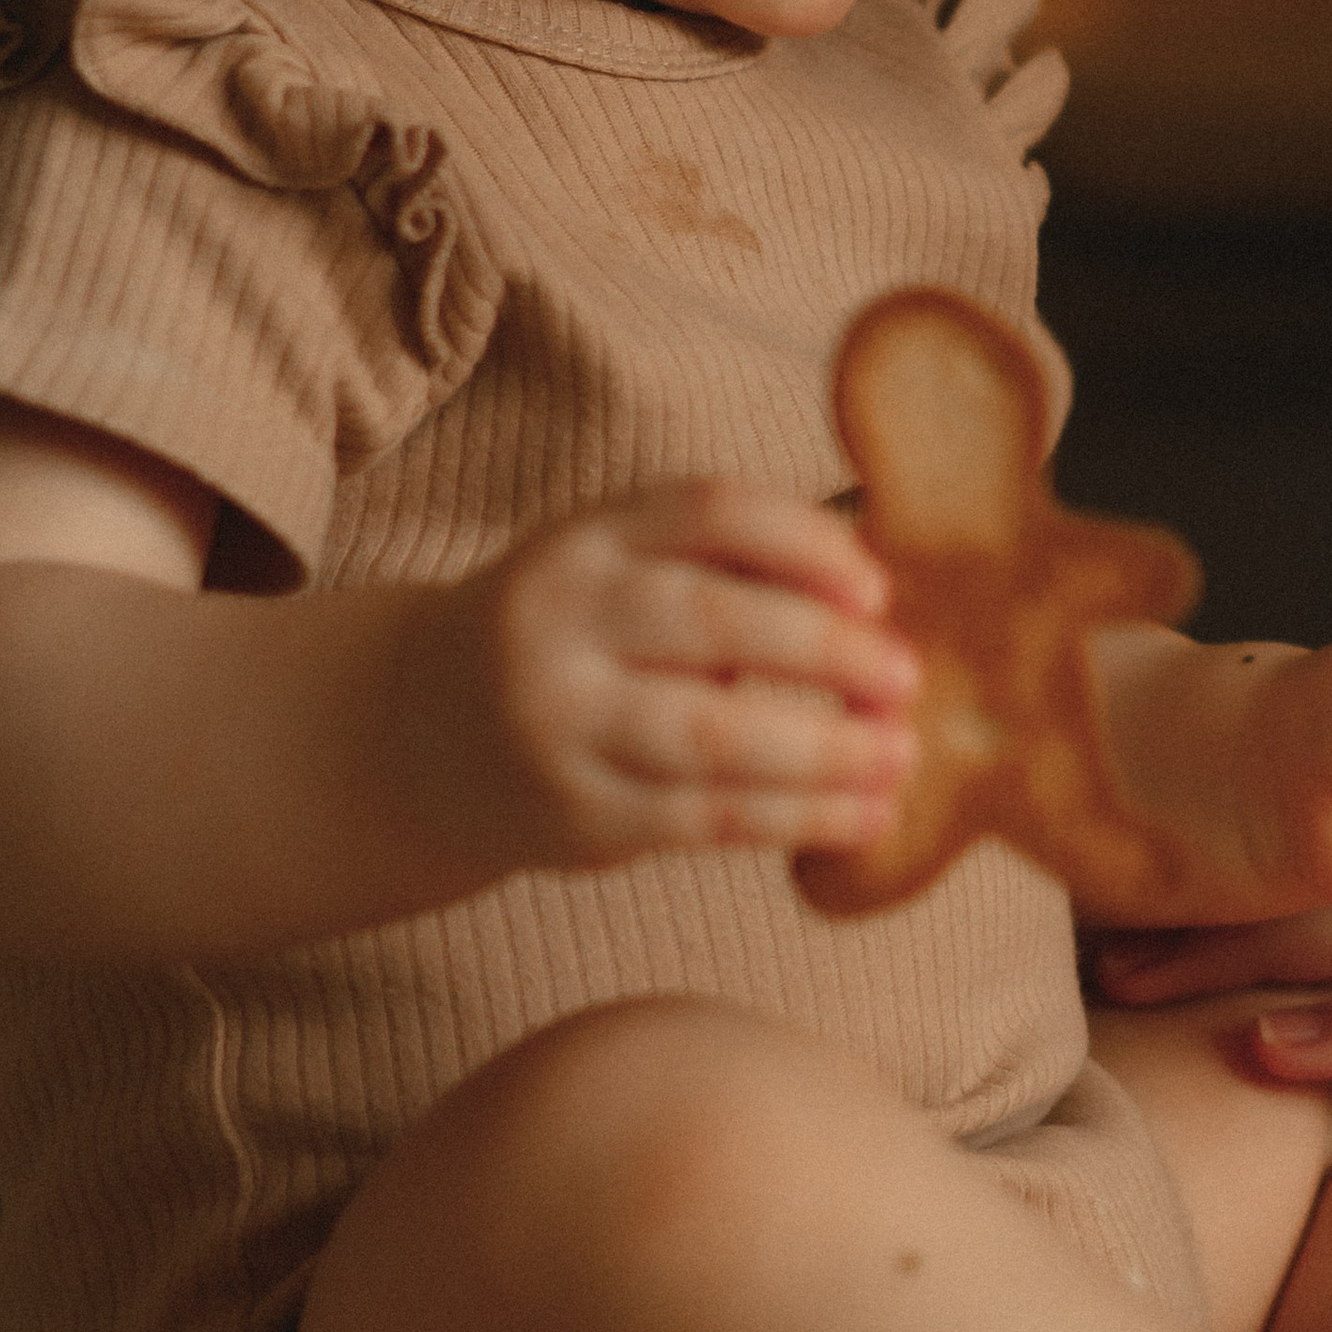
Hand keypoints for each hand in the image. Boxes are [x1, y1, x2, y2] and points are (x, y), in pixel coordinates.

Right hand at [411, 478, 920, 879]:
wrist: (422, 733)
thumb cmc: (572, 637)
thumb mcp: (617, 571)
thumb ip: (725, 569)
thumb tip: (879, 589)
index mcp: (587, 540)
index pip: (709, 512)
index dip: (807, 545)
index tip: (877, 589)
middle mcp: (563, 621)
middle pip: (717, 623)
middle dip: (831, 653)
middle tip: (908, 679)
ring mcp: (565, 723)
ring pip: (716, 736)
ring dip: (829, 750)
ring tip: (900, 756)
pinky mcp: (580, 814)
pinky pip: (708, 818)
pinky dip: (800, 818)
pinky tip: (864, 817)